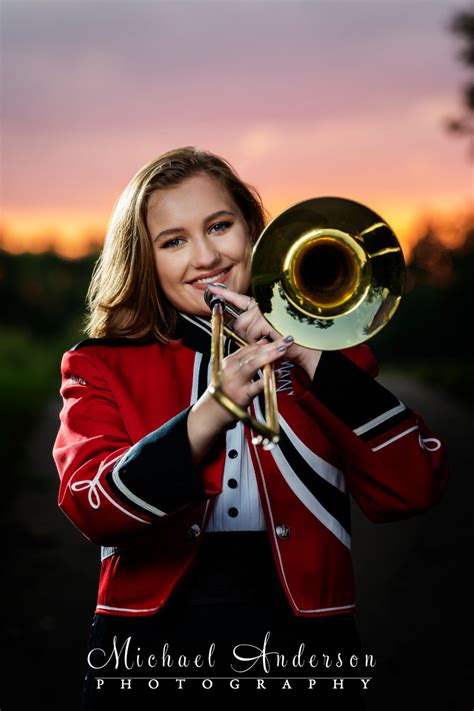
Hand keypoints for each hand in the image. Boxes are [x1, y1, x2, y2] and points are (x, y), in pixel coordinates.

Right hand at [187, 334, 291, 462]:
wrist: (213, 413)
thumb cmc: (224, 392)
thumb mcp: (232, 372)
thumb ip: (245, 358)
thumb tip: (261, 343)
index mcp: (228, 362)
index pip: (248, 348)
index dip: (264, 341)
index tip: (278, 336)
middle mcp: (230, 369)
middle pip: (252, 354)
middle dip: (270, 345)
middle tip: (286, 340)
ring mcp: (235, 382)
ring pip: (252, 364)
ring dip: (269, 356)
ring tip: (282, 350)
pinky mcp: (241, 395)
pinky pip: (256, 386)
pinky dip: (268, 379)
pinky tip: (279, 375)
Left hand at [206, 284, 321, 378]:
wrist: (309, 349)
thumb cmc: (293, 343)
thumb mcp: (270, 333)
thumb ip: (255, 328)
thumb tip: (240, 330)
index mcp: (266, 305)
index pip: (241, 299)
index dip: (225, 294)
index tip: (211, 289)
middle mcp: (265, 304)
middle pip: (239, 321)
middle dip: (246, 335)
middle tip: (263, 340)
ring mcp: (265, 310)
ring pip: (243, 328)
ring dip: (253, 340)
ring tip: (271, 340)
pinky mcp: (265, 318)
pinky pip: (250, 334)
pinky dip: (258, 342)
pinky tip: (272, 340)